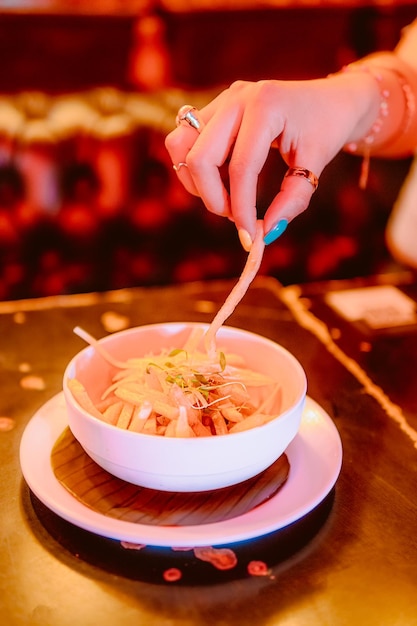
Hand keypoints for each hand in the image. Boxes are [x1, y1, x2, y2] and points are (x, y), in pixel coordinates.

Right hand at [166, 74, 378, 247]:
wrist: (330, 98)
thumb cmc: (326, 129)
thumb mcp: (316, 165)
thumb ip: (292, 200)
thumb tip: (265, 234)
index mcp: (265, 106)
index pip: (241, 168)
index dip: (241, 207)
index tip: (248, 235)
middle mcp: (236, 98)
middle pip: (200, 157)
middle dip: (213, 197)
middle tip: (235, 216)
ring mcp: (221, 100)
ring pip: (180, 145)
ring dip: (196, 181)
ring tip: (225, 196)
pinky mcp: (214, 108)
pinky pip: (185, 141)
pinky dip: (197, 168)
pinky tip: (223, 180)